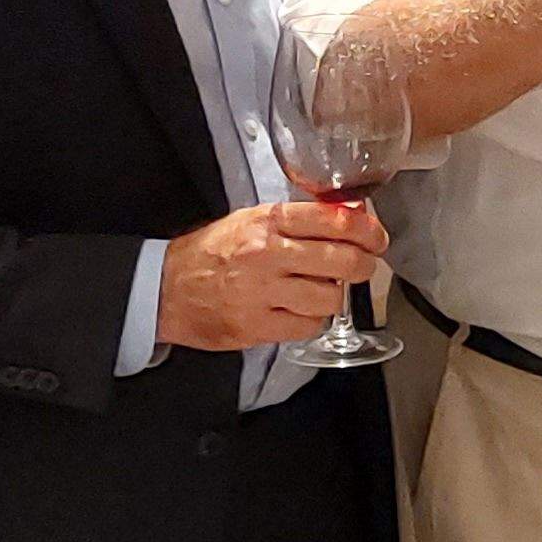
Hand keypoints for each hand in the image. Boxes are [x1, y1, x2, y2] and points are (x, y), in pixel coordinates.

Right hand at [159, 198, 386, 351]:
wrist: (165, 288)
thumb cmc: (211, 253)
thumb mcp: (251, 220)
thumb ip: (298, 220)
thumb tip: (350, 215)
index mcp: (267, 221)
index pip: (334, 219)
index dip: (366, 229)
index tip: (376, 236)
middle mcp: (266, 254)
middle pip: (342, 259)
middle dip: (364, 264)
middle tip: (363, 265)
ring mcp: (261, 293)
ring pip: (330, 296)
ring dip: (335, 295)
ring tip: (323, 289)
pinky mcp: (256, 326)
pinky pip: (309, 326)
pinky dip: (312, 320)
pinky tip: (301, 310)